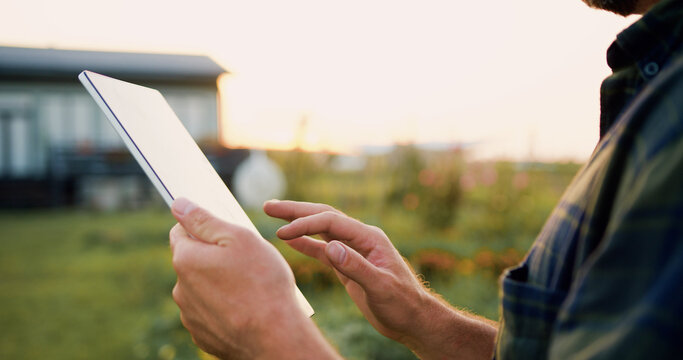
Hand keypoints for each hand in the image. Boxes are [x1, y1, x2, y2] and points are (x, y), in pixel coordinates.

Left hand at [169, 198, 338, 359]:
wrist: (275, 338)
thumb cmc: (262, 283)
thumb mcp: (238, 239)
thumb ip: (205, 220)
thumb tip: (178, 204)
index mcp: (186, 260)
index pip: (180, 231)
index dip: (202, 226)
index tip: (224, 232)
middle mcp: (181, 288)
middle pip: (192, 261)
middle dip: (212, 256)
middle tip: (246, 261)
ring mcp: (190, 315)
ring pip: (201, 288)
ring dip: (218, 283)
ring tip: (249, 288)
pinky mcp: (202, 335)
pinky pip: (209, 312)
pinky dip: (223, 307)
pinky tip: (245, 309)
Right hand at [264, 200, 497, 358]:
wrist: (413, 319)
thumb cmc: (403, 303)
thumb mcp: (381, 286)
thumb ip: (356, 266)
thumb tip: (330, 247)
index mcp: (369, 238)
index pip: (332, 222)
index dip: (306, 224)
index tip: (283, 233)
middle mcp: (360, 239)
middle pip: (324, 216)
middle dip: (296, 210)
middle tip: (269, 205)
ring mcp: (353, 250)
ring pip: (321, 230)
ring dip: (298, 221)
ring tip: (273, 213)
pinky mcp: (347, 265)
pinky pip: (322, 249)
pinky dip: (305, 243)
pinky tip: (289, 240)